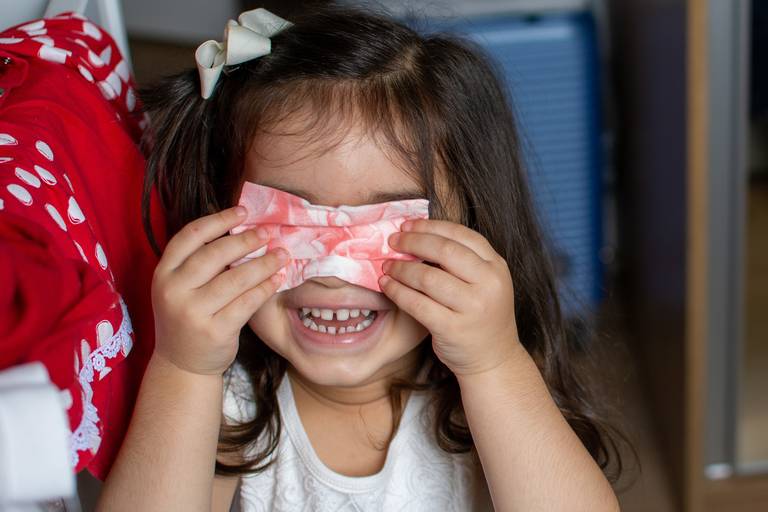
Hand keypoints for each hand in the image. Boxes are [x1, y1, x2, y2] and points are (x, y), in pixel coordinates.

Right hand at [151, 206, 288, 375]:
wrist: (181, 364)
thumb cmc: (188, 317)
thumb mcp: (180, 288)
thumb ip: (200, 263)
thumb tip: (243, 229)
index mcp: (163, 273)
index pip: (189, 236)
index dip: (218, 220)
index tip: (243, 212)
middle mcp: (173, 291)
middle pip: (214, 255)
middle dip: (246, 240)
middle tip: (268, 232)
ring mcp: (193, 313)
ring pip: (235, 279)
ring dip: (263, 263)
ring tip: (281, 254)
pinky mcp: (215, 331)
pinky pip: (247, 303)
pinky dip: (265, 288)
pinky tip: (278, 278)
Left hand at [380, 219, 519, 376]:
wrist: (494, 359)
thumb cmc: (481, 316)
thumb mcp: (484, 283)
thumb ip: (462, 261)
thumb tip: (417, 235)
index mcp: (497, 266)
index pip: (462, 235)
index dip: (431, 226)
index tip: (408, 225)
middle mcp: (489, 284)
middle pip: (444, 251)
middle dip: (413, 242)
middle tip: (393, 241)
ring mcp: (473, 307)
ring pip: (428, 277)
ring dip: (401, 268)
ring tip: (387, 266)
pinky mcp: (453, 329)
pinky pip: (418, 304)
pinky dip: (398, 292)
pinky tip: (387, 286)